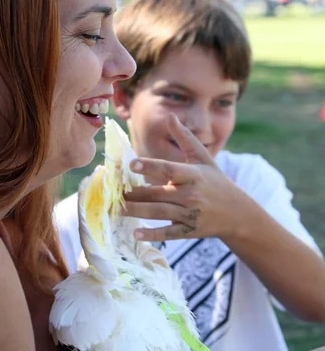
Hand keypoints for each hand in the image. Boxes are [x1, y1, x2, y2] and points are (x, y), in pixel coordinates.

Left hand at [123, 114, 244, 241]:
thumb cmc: (216, 181)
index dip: (150, 167)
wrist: (237, 213)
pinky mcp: (188, 231)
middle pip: (157, 193)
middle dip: (133, 193)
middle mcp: (190, 195)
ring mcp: (189, 215)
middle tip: (111, 190)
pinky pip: (168, 233)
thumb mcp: (203, 158)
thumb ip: (185, 138)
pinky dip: (152, 234)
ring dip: (136, 211)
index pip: (168, 169)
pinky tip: (135, 234)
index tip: (131, 164)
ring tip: (115, 208)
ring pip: (158, 213)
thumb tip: (171, 116)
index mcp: (193, 175)